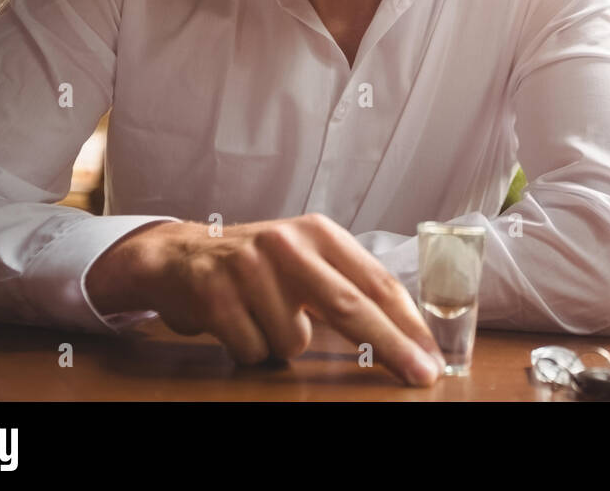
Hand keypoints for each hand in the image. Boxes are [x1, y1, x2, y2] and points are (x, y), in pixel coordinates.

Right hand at [86, 213, 445, 385]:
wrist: (178, 254)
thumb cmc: (257, 266)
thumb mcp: (306, 261)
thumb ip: (347, 286)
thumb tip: (404, 335)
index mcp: (320, 233)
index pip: (375, 282)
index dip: (407, 324)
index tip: (431, 357)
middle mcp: (287, 242)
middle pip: (350, 307)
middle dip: (391, 347)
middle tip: (420, 377)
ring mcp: (248, 264)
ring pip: (293, 341)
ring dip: (281, 344)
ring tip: (260, 317)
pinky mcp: (214, 290)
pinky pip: (252, 350)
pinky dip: (248, 348)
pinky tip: (235, 322)